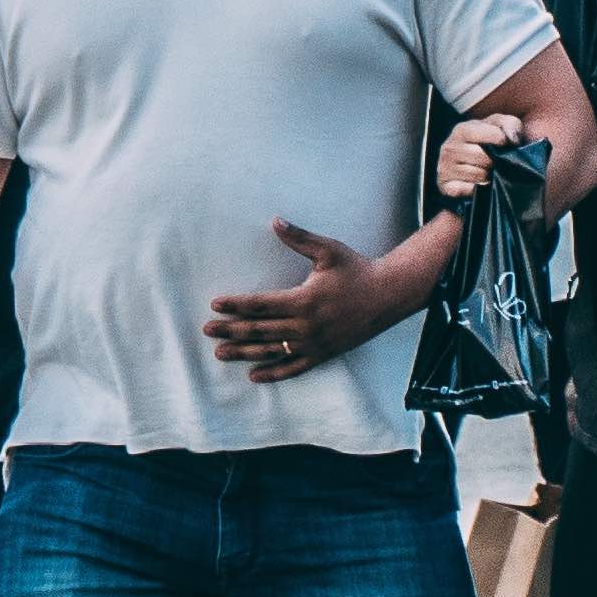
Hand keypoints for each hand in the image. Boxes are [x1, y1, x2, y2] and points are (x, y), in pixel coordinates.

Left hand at [204, 221, 415, 382]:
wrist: (389, 296)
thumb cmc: (357, 269)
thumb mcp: (329, 250)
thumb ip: (299, 238)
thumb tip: (275, 221)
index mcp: (304, 299)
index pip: (261, 305)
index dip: (236, 305)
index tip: (215, 305)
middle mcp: (307, 325)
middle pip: (261, 330)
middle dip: (231, 330)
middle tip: (207, 330)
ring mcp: (315, 343)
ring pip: (272, 351)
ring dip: (244, 352)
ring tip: (220, 353)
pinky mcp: (323, 354)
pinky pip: (294, 368)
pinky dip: (273, 373)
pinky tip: (254, 375)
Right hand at [435, 111, 529, 204]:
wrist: (475, 162)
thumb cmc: (489, 140)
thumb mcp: (500, 127)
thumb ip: (510, 124)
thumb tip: (511, 138)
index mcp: (461, 130)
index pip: (484, 134)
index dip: (500, 139)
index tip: (508, 143)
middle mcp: (449, 148)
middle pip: (483, 157)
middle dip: (496, 161)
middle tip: (497, 161)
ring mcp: (445, 168)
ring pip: (478, 175)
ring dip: (489, 176)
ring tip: (489, 171)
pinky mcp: (446, 186)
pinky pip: (469, 189)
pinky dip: (478, 188)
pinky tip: (479, 183)